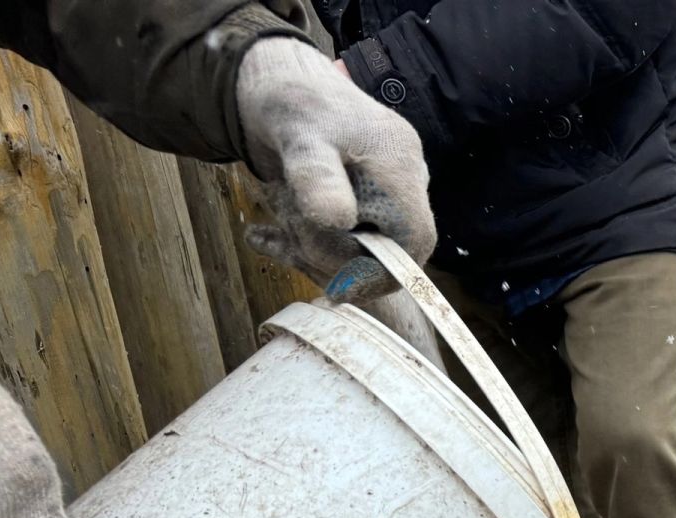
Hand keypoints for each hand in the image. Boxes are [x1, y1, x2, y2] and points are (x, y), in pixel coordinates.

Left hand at [237, 39, 435, 302]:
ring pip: (361, 248)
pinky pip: (343, 238)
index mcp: (401, 171)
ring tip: (275, 213)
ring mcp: (388, 191)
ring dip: (311, 246)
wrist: (278, 80)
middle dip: (330, 254)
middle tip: (284, 227)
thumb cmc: (292, 104)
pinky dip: (302, 243)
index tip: (332, 279)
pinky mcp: (367, 197)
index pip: (412, 245)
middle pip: (385, 251)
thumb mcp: (299, 140)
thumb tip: (339, 220)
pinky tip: (263, 235)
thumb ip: (317, 179)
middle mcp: (405, 183)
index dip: (376, 271)